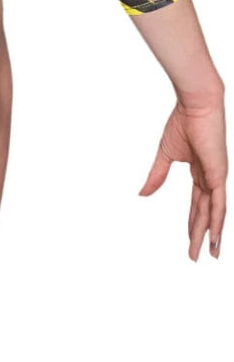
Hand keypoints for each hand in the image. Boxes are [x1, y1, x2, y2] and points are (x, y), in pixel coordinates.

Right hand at [139, 95, 226, 260]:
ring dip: (210, 235)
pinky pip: (219, 205)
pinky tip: (215, 239)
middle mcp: (212, 178)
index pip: (197, 203)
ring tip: (209, 255)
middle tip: (195, 256)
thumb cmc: (182, 122)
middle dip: (200, 235)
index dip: (193, 222)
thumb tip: (143, 195)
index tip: (189, 238)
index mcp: (201, 172)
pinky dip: (218, 223)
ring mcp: (217, 178)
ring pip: (213, 214)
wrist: (195, 105)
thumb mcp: (165, 154)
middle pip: (206, 213)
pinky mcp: (219, 175)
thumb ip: (156, 175)